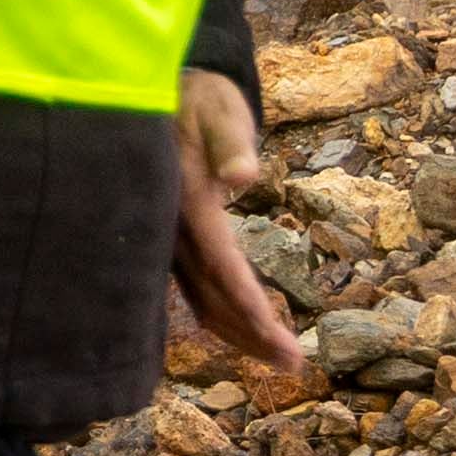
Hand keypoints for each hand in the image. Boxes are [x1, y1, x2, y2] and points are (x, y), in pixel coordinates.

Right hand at [172, 63, 306, 384]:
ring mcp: (168, 236)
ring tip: (279, 359)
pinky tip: (239, 330)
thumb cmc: (201, 98)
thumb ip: (232, 143)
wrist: (162, 90)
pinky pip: (194, 287)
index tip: (278, 337)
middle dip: (251, 332)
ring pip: (200, 297)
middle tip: (293, 365)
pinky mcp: (172, 239)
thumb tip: (244, 177)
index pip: (219, 261)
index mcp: (185, 197)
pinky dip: (220, 314)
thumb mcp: (220, 110)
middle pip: (211, 293)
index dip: (247, 302)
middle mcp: (171, 225)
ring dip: (239, 331)